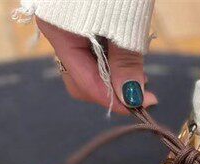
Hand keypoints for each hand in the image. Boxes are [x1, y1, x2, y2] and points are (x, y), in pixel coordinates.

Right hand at [37, 19, 157, 112]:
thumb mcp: (124, 23)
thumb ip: (125, 61)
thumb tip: (130, 97)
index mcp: (58, 31)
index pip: (84, 81)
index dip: (112, 99)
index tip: (140, 106)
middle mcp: (57, 31)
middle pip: (82, 78)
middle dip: (111, 89)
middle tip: (142, 92)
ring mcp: (66, 26)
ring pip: (87, 65)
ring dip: (113, 74)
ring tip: (138, 72)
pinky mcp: (79, 21)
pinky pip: (91, 49)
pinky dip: (110, 57)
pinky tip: (127, 55)